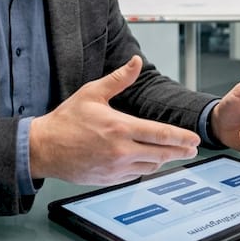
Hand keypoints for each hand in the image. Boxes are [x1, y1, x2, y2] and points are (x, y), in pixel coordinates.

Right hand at [29, 56, 199, 183]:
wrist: (44, 148)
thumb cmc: (66, 120)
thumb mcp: (92, 93)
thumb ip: (119, 78)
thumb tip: (135, 61)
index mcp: (120, 128)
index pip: (160, 134)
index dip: (182, 138)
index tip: (195, 139)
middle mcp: (120, 151)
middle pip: (162, 153)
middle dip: (180, 151)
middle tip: (192, 149)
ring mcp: (115, 168)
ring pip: (150, 166)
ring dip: (162, 159)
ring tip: (170, 153)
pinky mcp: (109, 179)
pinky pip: (135, 175)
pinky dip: (144, 167)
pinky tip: (147, 161)